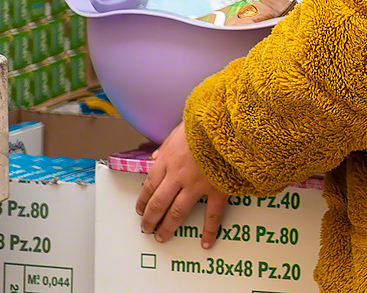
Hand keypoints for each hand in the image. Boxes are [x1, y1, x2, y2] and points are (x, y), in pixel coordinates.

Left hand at [136, 125, 228, 247]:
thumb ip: (166, 145)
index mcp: (167, 160)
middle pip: (159, 203)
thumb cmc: (204, 123)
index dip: (143, 201)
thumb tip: (156, 156)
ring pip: (177, 212)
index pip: (149, 186)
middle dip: (150, 219)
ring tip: (161, 237)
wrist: (227, 123)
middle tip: (147, 228)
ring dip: (167, 227)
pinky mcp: (217, 189)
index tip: (140, 210)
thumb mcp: (179, 130)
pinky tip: (205, 243)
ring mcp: (197, 185)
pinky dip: (209, 230)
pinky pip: (212, 214)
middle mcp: (177, 176)